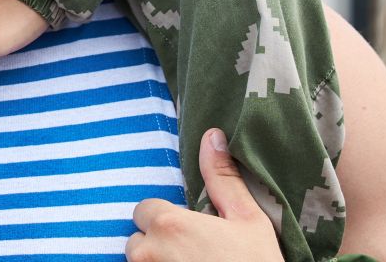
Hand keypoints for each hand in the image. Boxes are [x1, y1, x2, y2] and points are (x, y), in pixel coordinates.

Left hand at [126, 130, 279, 261]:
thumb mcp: (247, 220)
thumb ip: (223, 178)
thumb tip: (212, 136)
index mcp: (169, 224)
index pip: (145, 210)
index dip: (167, 220)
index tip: (190, 233)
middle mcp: (148, 252)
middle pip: (138, 239)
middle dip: (158, 245)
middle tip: (192, 255)